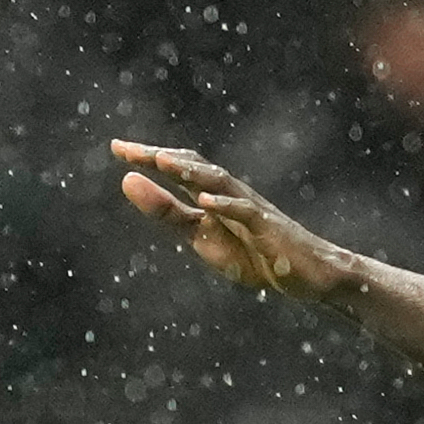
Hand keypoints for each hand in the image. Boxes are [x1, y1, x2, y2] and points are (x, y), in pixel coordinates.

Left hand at [110, 141, 349, 301]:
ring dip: (191, 172)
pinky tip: (205, 202)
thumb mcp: (201, 237)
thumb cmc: (253, 255)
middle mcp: (230, 194)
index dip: (148, 158)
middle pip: (194, 167)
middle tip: (128, 150)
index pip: (178, 169)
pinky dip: (226, 206)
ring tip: (162, 162)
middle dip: (162, 158)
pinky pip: (247, 213)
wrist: (306, 275)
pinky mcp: (269, 229)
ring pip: (219, 182)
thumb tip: (127, 182)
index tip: (117, 148)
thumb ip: (167, 213)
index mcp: (212, 196)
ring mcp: (251, 209)